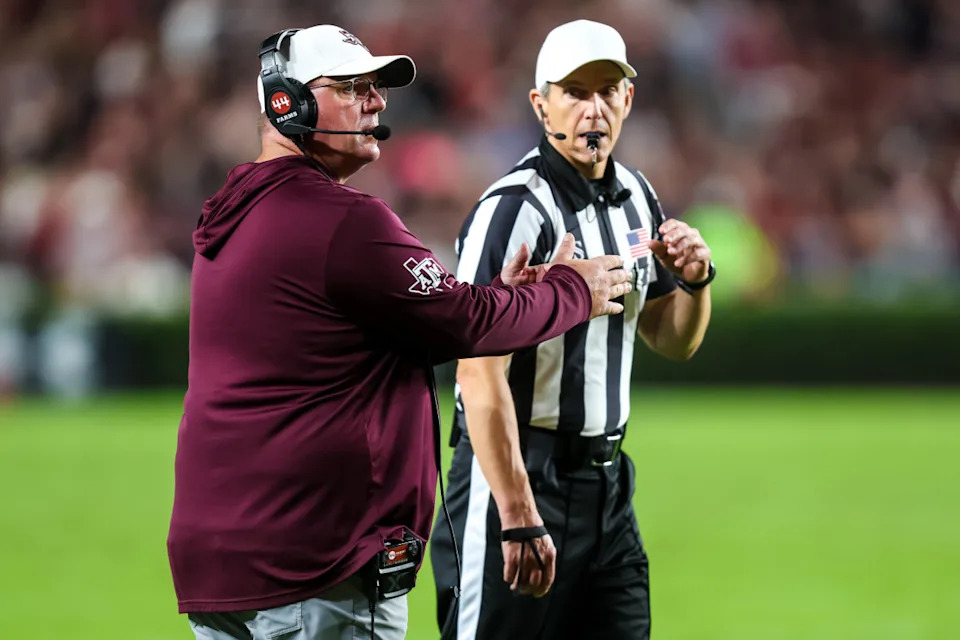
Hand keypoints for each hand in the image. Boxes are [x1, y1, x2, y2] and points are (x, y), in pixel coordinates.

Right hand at [500, 233, 630, 316]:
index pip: (610, 261)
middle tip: (629, 274)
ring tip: (628, 287)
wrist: (561, 298)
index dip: (616, 260)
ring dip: (624, 288)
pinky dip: (616, 308)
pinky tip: (620, 308)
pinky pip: (612, 307)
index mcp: (595, 266)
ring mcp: (603, 294)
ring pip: (618, 290)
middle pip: (618, 275)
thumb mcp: (562, 260)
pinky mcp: (601, 307)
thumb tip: (569, 237)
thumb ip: (567, 248)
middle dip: (624, 274)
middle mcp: (602, 279)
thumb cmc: (561, 279)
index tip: (620, 260)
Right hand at [500, 508, 555, 597]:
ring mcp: (524, 560)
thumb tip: (540, 573)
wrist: (520, 516)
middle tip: (524, 588)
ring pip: (520, 582)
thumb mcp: (545, 543)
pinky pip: (509, 576)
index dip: (542, 589)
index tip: (537, 593)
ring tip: (514, 584)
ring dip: (517, 585)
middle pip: (533, 584)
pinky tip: (509, 574)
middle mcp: (537, 560)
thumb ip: (544, 558)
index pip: (548, 580)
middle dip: (528, 589)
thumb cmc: (531, 528)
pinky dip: (508, 578)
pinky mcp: (511, 558)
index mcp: (548, 556)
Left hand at [648, 219, 711, 283]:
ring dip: (680, 246)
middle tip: (666, 240)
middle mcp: (691, 234)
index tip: (661, 231)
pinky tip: (678, 264)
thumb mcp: (663, 256)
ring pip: (691, 239)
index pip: (675, 223)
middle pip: (683, 230)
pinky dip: (687, 258)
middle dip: (674, 234)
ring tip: (671, 252)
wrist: (687, 275)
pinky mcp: (705, 253)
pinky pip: (698, 253)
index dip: (668, 226)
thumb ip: (657, 249)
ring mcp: (699, 243)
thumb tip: (648, 242)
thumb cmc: (675, 261)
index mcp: (680, 231)